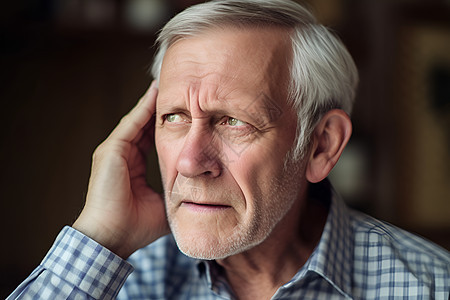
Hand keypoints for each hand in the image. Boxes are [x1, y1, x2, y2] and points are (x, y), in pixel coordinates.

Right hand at [73, 81, 168, 257]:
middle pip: (144, 127)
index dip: (167, 127)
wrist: (113, 237)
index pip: (151, 140)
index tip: (185, 113)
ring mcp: (114, 152)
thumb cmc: (137, 227)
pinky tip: (156, 94)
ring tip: (169, 86)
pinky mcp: (111, 150)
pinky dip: (143, 109)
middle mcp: (123, 156)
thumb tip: (199, 191)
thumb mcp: (164, 203)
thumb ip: (176, 192)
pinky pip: (131, 124)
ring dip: (153, 104)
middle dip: (161, 110)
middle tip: (180, 92)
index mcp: (133, 168)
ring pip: (137, 121)